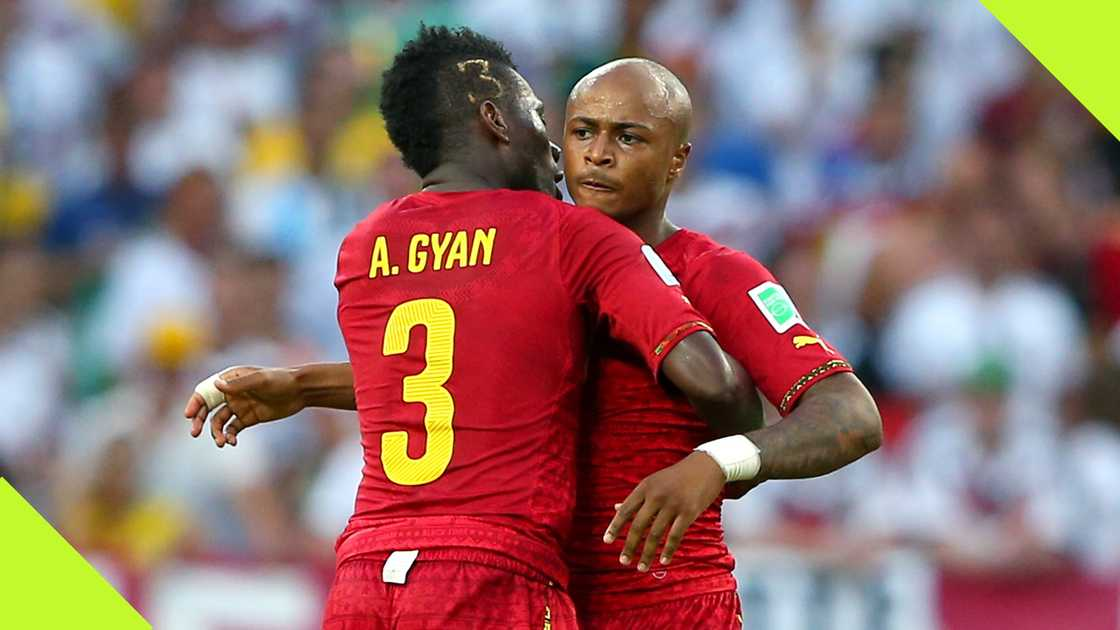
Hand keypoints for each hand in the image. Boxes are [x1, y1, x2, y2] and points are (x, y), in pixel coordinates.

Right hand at [183, 366, 304, 446]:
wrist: (300, 391)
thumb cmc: (280, 380)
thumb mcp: (260, 381)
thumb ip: (239, 384)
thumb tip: (216, 384)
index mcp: (230, 379)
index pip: (206, 391)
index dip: (195, 402)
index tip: (189, 415)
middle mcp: (230, 393)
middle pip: (207, 408)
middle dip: (198, 420)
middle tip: (194, 433)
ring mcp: (238, 406)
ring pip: (218, 422)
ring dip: (216, 433)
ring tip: (221, 442)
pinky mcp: (248, 418)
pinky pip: (232, 429)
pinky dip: (229, 436)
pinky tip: (232, 442)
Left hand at [603, 451, 725, 571]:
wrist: (706, 466)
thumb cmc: (678, 475)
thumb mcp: (654, 481)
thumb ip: (637, 497)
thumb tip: (616, 508)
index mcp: (645, 487)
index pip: (626, 510)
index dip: (615, 526)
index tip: (607, 541)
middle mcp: (656, 496)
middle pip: (638, 526)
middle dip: (629, 546)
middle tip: (623, 561)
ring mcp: (673, 504)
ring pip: (655, 534)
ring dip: (647, 554)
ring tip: (642, 567)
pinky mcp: (689, 512)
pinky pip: (675, 536)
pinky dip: (668, 551)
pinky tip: (663, 561)